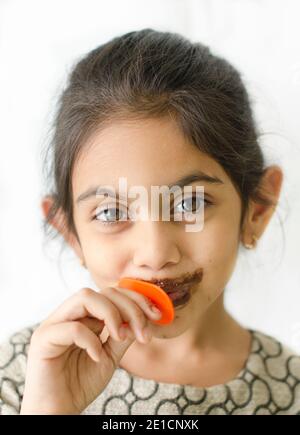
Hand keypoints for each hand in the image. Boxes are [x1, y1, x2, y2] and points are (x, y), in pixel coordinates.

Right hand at [20, 286, 161, 413]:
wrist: (57, 411)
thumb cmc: (79, 384)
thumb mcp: (110, 357)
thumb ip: (123, 336)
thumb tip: (142, 318)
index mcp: (83, 316)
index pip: (112, 293)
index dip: (136, 299)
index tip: (157, 316)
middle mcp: (68, 314)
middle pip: (102, 292)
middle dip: (130, 308)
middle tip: (143, 334)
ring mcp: (54, 324)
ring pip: (85, 297)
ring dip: (111, 315)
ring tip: (121, 338)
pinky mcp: (43, 339)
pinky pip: (72, 328)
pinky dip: (91, 340)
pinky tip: (97, 357)